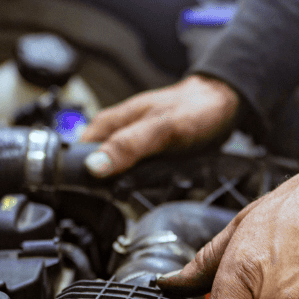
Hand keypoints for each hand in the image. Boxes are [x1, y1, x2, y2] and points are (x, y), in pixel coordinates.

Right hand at [79, 75, 239, 176]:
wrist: (223, 103)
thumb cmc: (194, 108)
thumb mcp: (161, 129)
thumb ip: (128, 146)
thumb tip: (94, 167)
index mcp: (107, 125)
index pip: (75, 158)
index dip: (82, 180)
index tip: (98, 195)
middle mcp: (114, 135)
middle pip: (97, 174)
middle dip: (113, 189)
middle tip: (137, 189)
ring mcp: (130, 146)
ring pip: (119, 180)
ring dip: (135, 189)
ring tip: (154, 184)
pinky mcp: (146, 157)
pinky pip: (139, 179)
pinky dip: (149, 185)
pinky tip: (160, 183)